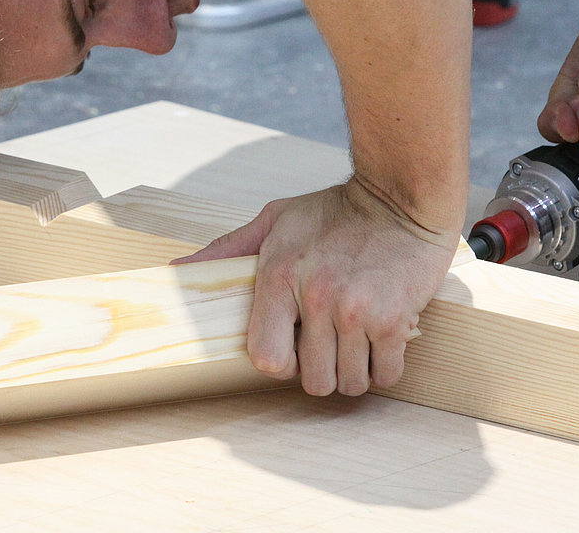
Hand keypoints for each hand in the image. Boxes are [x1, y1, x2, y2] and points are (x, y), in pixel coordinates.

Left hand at [173, 178, 455, 395]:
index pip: (267, 359)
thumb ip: (227, 250)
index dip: (281, 362)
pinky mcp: (394, 321)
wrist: (400, 195)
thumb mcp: (275, 220)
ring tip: (356, 340)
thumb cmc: (335, 210)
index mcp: (278, 277)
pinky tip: (381, 338)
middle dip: (322, 369)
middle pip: (314, 381)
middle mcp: (315, 298)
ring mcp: (356, 312)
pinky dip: (384, 365)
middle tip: (329, 343)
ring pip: (350, 383)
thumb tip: (178, 269)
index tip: (293, 348)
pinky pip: (386, 374)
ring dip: (353, 370)